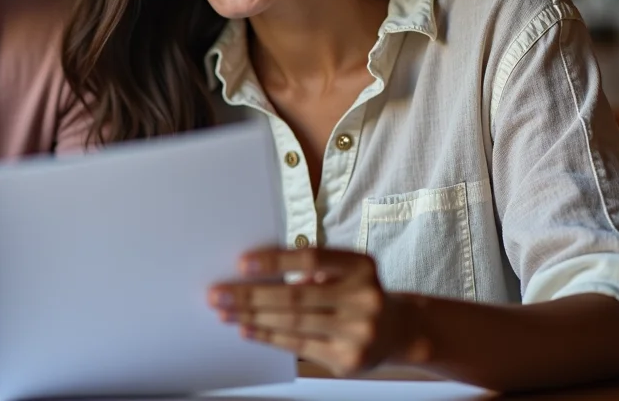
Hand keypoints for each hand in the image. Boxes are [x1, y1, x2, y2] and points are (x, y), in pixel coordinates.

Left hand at [209, 247, 429, 375]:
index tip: (241, 263)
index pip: (311, 259)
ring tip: (225, 311)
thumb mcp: (346, 271)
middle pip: (295, 296)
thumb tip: (254, 275)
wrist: (400, 330)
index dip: (274, 261)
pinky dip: (268, 336)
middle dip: (250, 295)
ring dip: (252, 317)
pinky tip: (246, 329)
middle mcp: (364, 299)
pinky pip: (298, 346)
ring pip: (293, 323)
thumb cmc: (359, 292)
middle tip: (218, 293)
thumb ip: (311, 270)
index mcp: (361, 266)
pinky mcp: (347, 360)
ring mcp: (358, 332)